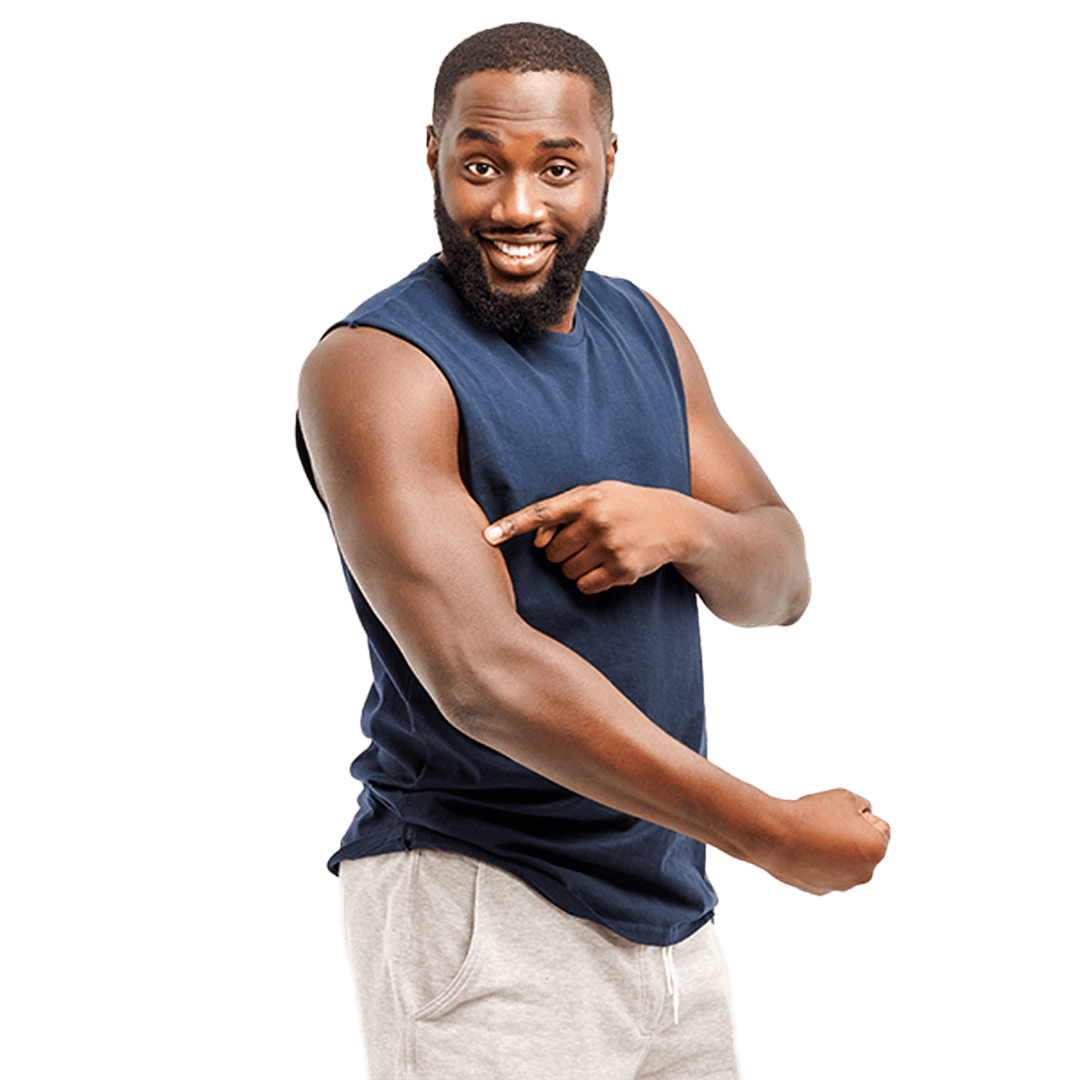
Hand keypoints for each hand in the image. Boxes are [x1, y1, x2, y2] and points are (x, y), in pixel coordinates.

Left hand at [484, 481, 687, 593]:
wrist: (676, 522)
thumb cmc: (627, 505)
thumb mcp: (599, 494)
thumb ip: (565, 510)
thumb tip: (536, 541)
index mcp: (587, 497)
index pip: (541, 513)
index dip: (511, 525)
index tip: (487, 537)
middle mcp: (597, 520)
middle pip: (551, 552)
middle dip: (560, 552)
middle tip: (583, 542)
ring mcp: (610, 546)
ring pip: (566, 571)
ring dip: (575, 567)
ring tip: (600, 552)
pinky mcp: (622, 569)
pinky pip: (585, 585)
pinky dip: (591, 580)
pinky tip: (610, 565)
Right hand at [765, 788, 891, 896]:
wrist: (775, 835)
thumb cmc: (811, 814)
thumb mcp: (845, 797)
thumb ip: (864, 807)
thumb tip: (864, 818)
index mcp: (876, 849)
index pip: (879, 827)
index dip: (858, 815)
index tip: (837, 813)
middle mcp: (865, 873)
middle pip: (864, 847)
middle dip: (851, 836)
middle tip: (825, 823)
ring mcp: (843, 885)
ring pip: (845, 861)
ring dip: (835, 850)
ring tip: (812, 836)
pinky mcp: (821, 891)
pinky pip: (825, 871)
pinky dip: (818, 862)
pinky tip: (803, 850)